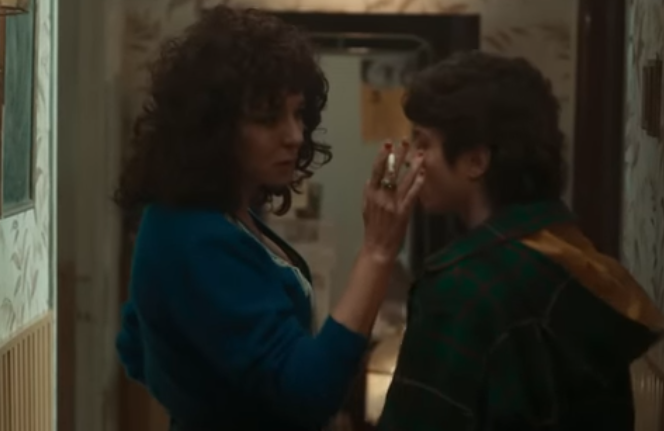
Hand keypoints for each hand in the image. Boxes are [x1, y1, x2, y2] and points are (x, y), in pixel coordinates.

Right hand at [361, 140, 423, 262]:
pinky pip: (412, 195)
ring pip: (403, 180)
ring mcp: (393, 204)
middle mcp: (381, 196)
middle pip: (391, 172)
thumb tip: (371, 179)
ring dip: (412, 166)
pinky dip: (418, 183)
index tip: (387, 144)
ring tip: (419, 153)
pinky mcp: (403, 212)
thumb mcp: (365, 208)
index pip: (376, 170)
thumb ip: (368, 193)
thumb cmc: (372, 228)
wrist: (378, 247)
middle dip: (398, 156)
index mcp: (371, 194)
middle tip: (405, 141)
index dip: (382, 156)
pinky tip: (423, 174)